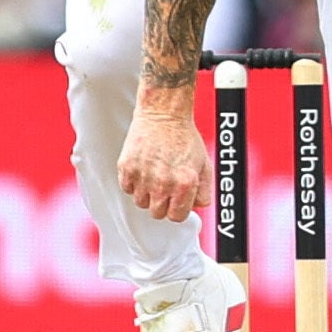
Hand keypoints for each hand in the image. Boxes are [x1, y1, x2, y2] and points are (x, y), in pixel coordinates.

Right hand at [116, 89, 209, 221]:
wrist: (164, 114)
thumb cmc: (184, 136)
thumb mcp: (205, 165)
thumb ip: (203, 192)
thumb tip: (195, 207)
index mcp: (185, 184)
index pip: (177, 216)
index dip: (177, 209)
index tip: (176, 201)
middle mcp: (163, 183)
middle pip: (157, 213)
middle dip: (162, 203)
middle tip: (164, 187)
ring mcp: (143, 177)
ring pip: (141, 202)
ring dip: (147, 193)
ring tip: (153, 176)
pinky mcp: (127, 168)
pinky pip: (127, 189)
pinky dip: (133, 183)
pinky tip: (142, 170)